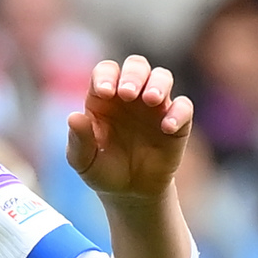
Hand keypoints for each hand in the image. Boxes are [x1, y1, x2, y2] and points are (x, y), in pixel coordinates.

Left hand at [59, 55, 194, 199]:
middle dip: (133, 74)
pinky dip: (178, 112)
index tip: (104, 92)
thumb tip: (74, 117)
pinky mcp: (177, 121)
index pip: (106, 71)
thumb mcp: (83, 160)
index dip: (105, 76)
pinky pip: (184, 107)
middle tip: (127, 93)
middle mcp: (131, 95)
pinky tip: (167, 127)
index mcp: (104, 97)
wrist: (130, 192)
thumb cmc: (103, 170)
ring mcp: (155, 106)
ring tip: (151, 99)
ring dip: (157, 83)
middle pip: (136, 66)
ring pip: (162, 77)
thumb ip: (78, 140)